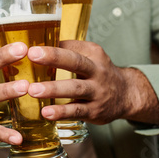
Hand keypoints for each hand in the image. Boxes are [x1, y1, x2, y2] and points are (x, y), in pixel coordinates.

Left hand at [27, 40, 158, 125]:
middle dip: (53, 57)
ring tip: (32, 90)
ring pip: (75, 88)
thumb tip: (37, 45)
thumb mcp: (90, 55)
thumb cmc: (98, 72)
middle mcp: (98, 70)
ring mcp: (97, 91)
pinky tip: (46, 112)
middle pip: (76, 62)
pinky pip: (77, 111)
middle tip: (32, 55)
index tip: (32, 46)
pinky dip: (61, 112)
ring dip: (53, 89)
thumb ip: (68, 50)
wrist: (126, 94)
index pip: (72, 46)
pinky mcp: (95, 111)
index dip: (52, 46)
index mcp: (94, 53)